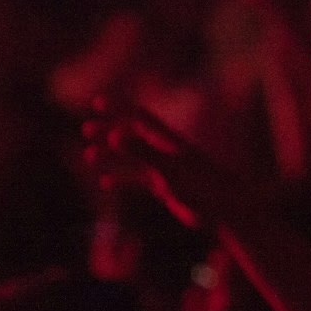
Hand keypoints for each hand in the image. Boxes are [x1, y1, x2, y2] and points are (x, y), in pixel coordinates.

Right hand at [80, 103, 233, 229]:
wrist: (225, 209)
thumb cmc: (201, 186)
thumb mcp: (168, 168)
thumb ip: (141, 151)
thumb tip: (113, 136)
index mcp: (167, 140)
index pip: (139, 118)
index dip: (119, 108)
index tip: (97, 102)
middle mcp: (164, 152)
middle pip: (131, 136)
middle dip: (108, 131)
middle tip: (86, 130)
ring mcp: (164, 170)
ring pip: (131, 159)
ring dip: (110, 156)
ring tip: (88, 156)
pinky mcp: (165, 189)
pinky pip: (137, 182)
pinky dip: (121, 180)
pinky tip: (105, 183)